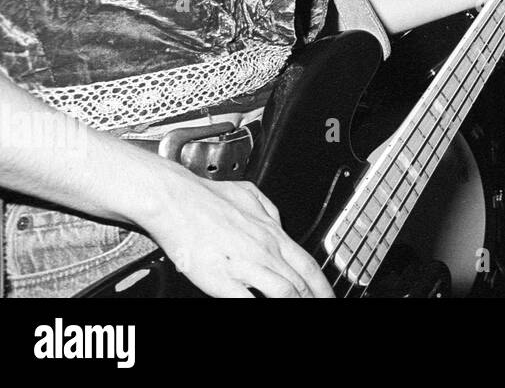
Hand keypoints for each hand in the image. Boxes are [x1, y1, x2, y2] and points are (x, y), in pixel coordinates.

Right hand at [142, 169, 334, 297]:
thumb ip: (268, 211)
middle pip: (299, 283)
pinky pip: (249, 301)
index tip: (327, 295)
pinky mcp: (222, 280)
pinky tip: (264, 309)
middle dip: (312, 298)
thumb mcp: (250, 195)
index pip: (308, 264)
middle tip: (322, 306)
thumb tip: (278, 221)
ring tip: (301, 311)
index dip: (322, 285)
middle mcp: (264, 250)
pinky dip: (260, 306)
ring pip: (284, 292)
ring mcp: (245, 265)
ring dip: (294, 303)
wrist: (177, 200)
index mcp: (272, 232)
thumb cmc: (207, 197)